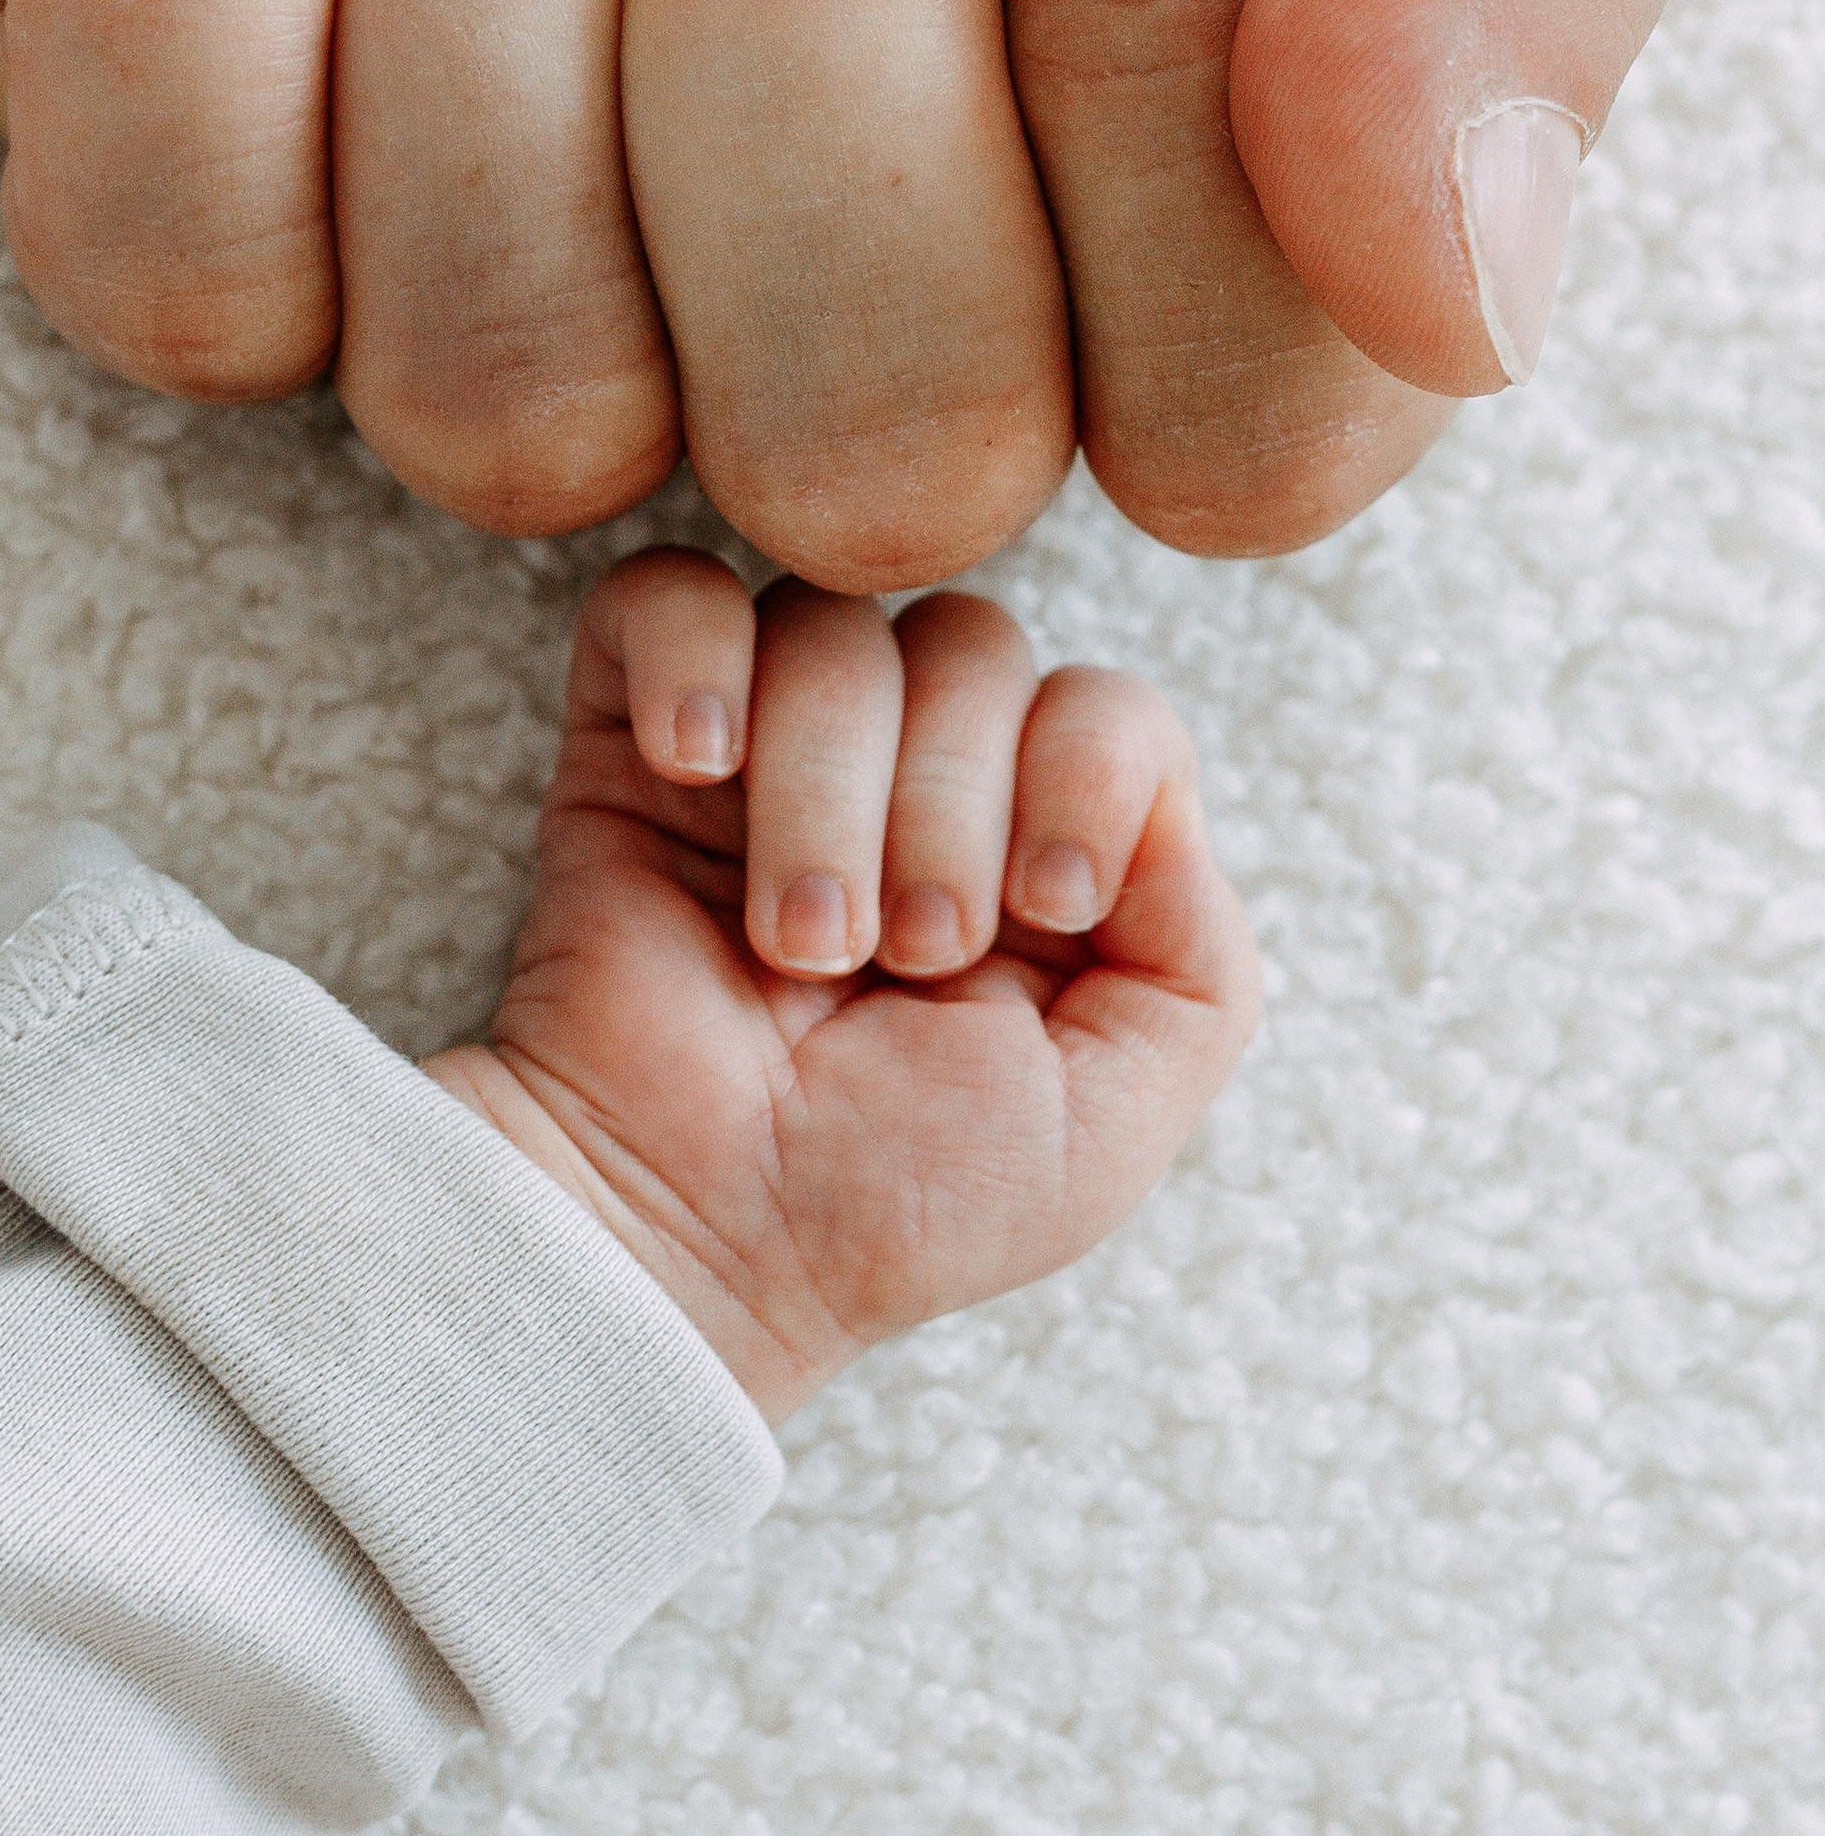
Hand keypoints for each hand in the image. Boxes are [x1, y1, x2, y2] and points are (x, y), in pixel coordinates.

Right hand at [427, 552, 1260, 1420]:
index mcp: (1038, 847)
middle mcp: (916, 776)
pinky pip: (666, 596)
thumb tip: (1154, 787)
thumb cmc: (898, 1201)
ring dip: (828, 789)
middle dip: (950, 806)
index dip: (1085, 774)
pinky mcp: (635, 741)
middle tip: (905, 958)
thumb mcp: (1116, 1113)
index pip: (1103, 699)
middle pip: (972, 645)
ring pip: (832, 629)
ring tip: (799, 941)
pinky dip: (692, 658)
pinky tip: (697, 767)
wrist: (695, 1239)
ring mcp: (774, 749)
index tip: (1042, 910)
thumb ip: (1199, 953)